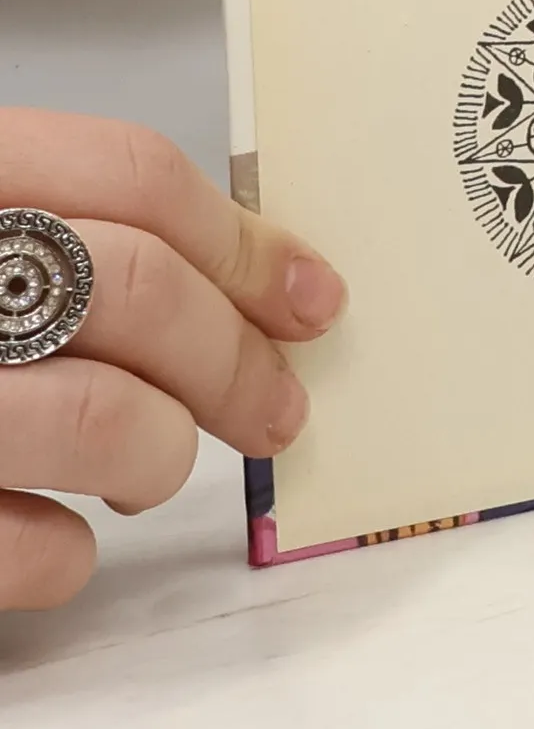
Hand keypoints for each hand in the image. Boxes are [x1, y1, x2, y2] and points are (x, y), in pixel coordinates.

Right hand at [0, 111, 345, 609]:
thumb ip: (73, 230)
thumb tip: (264, 281)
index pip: (126, 172)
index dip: (242, 238)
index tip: (310, 297)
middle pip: (136, 288)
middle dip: (235, 357)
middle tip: (278, 405)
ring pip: (100, 415)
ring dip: (161, 453)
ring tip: (154, 469)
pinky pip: (22, 548)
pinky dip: (65, 556)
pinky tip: (56, 541)